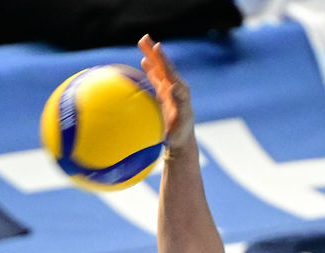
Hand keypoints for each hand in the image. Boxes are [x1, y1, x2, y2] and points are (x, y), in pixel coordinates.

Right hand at [139, 34, 194, 149]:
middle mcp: (175, 88)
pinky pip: (156, 79)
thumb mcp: (181, 121)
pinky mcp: (164, 96)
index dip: (163, 59)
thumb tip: (175, 87)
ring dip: (151, 56)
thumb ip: (181, 104)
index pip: (169, 71)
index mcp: (180, 92)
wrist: (181, 142)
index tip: (157, 46)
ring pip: (159, 69)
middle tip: (144, 38)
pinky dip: (151, 69)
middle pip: (163, 66)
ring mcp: (169, 91)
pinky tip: (144, 62)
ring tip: (143, 42)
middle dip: (154, 52)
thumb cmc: (180, 135)